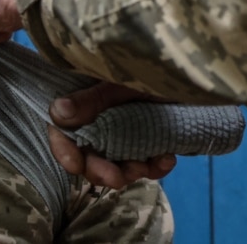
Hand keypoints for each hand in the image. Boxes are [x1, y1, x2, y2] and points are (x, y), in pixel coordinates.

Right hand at [47, 82, 176, 187]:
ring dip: (129, 171)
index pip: (63, 132)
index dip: (64, 150)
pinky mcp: (148, 145)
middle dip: (100, 170)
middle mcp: (99, 122)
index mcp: (84, 104)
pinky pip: (146, 165)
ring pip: (116, 166)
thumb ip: (90, 99)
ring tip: (146, 164)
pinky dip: (155, 167)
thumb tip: (58, 111)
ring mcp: (123, 135)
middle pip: (88, 156)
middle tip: (116, 178)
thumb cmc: (149, 68)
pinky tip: (167, 158)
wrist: (188, 72)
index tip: (75, 165)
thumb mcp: (118, 82)